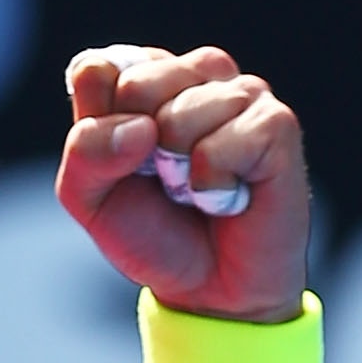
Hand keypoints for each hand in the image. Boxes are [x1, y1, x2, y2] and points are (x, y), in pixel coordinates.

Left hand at [56, 43, 310, 323]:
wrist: (208, 291)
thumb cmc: (152, 234)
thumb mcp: (89, 198)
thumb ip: (84, 150)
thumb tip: (141, 127)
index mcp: (147, 76)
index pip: (95, 71)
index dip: (96, 131)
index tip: (121, 164)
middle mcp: (196, 73)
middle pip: (136, 84)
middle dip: (136, 152)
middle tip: (163, 180)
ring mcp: (241, 93)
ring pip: (178, 117)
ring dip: (177, 175)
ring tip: (197, 189)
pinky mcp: (276, 123)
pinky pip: (219, 147)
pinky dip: (211, 186)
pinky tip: (227, 195)